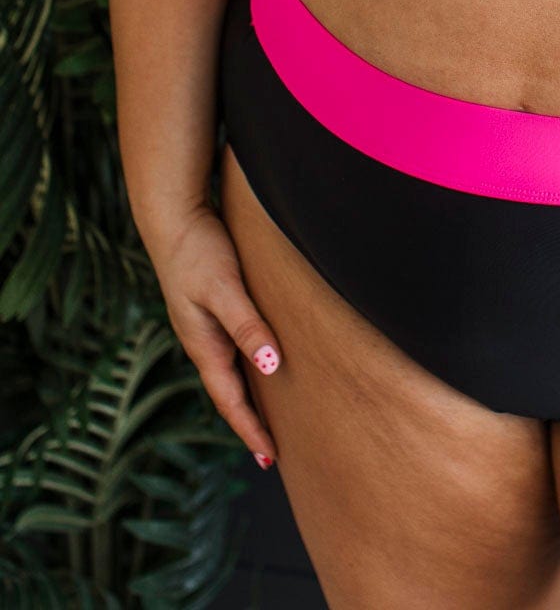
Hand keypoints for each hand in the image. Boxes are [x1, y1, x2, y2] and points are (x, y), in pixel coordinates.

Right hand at [144, 205, 284, 469]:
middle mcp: (203, 341)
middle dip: (249, 422)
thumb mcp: (225, 289)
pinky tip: (261, 364)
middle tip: (272, 453)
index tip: (270, 458)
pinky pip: (233, 349)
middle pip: (229, 393)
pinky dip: (248, 367)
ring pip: (231, 371)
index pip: (230, 400)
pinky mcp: (211, 306)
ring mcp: (205, 325)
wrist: (174, 215)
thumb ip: (247, 326)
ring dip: (249, 397)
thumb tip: (271, 368)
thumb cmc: (199, 251)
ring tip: (270, 417)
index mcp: (204, 345)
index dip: (251, 429)